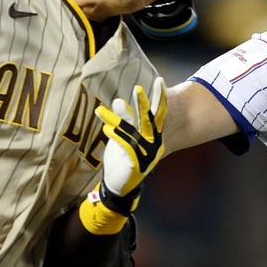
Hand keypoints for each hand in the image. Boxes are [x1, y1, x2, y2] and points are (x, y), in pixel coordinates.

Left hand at [96, 76, 166, 196]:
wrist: (120, 184)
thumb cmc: (122, 157)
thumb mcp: (122, 135)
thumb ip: (124, 119)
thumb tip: (119, 100)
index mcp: (153, 134)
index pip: (158, 113)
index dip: (159, 98)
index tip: (160, 81)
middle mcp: (154, 142)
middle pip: (150, 119)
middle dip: (144, 104)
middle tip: (138, 88)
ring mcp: (147, 153)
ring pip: (133, 131)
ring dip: (119, 119)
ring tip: (106, 108)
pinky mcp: (136, 163)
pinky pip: (126, 146)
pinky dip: (117, 136)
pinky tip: (107, 128)